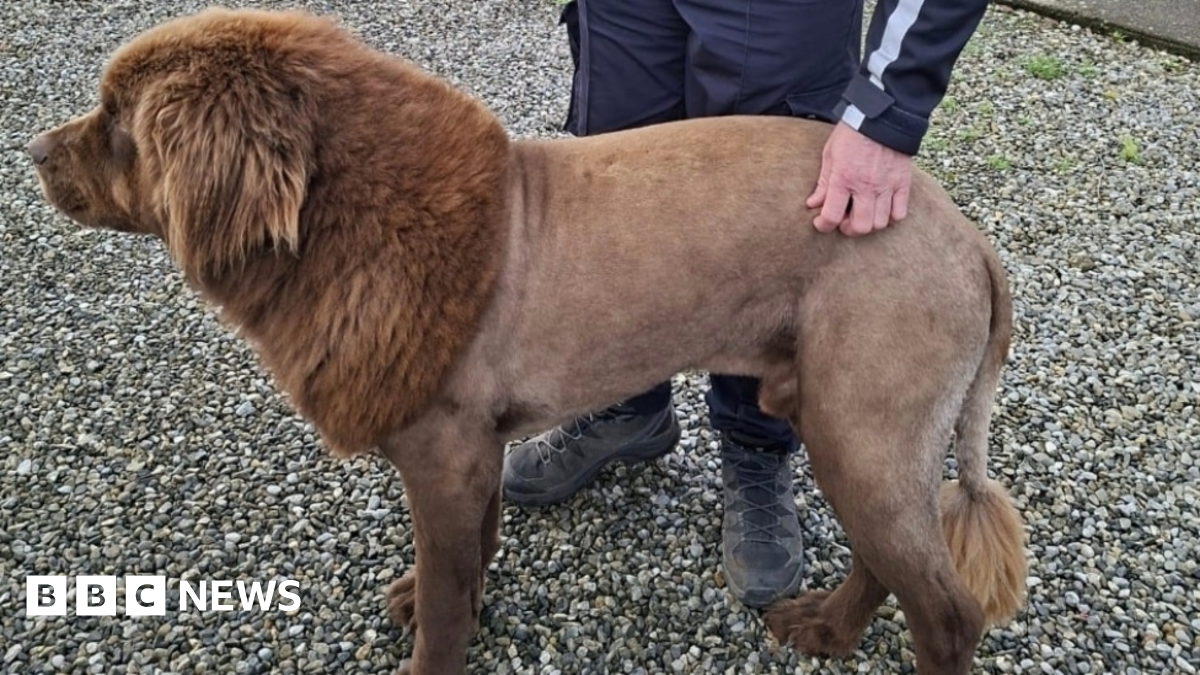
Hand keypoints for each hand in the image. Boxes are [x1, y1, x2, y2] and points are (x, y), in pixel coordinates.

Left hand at [806, 122, 913, 236]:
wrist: (882, 115)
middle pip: (860, 227)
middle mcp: (866, 186)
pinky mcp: (902, 182)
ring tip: (863, 213)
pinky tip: (882, 208)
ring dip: (869, 224)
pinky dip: (891, 216)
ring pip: (880, 223)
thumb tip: (813, 204)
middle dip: (848, 229)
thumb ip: (823, 182)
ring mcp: (887, 185)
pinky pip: (900, 212)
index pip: (832, 216)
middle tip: (844, 221)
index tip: (821, 222)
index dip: (823, 225)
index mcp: (843, 178)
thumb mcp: (830, 154)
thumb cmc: (852, 134)